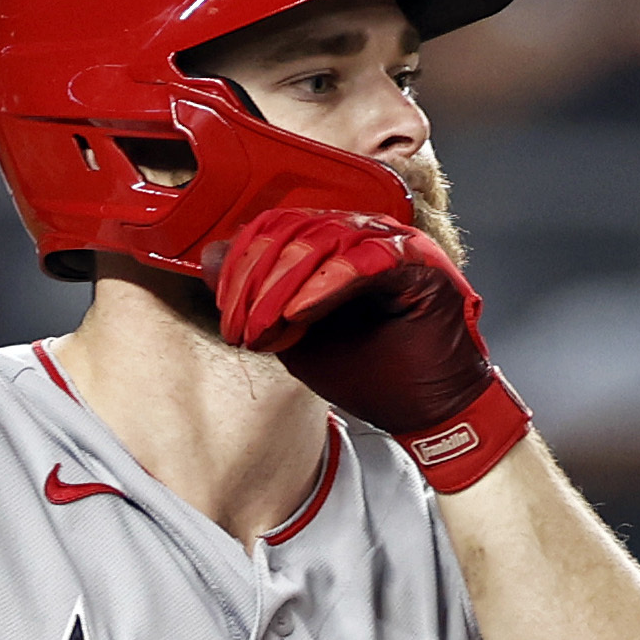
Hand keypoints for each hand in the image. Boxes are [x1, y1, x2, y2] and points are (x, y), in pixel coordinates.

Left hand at [210, 207, 531, 492]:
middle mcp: (363, 234)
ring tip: (266, 326)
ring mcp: (393, 243)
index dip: (241, 268)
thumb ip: (254, 296)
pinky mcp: (418, 263)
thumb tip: (211, 258)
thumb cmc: (370, 372)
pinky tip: (300, 313)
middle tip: (242, 328)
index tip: (228, 317)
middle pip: (293, 229)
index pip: (275, 229)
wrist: (428, 410)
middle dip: (256, 280)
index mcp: (334, 245)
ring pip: (323, 239)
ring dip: (283, 285)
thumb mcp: (292, 334)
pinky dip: (326, 284)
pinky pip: (364, 258)